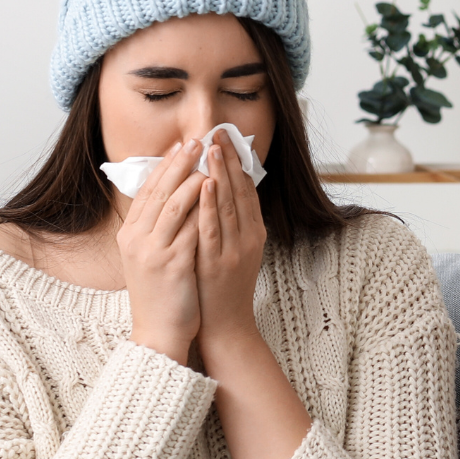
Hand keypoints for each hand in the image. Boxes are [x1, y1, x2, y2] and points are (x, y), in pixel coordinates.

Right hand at [119, 140, 206, 360]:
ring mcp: (152, 251)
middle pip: (158, 191)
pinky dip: (200, 206)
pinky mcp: (171, 264)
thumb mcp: (150, 255)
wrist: (159, 332)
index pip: (147, 191)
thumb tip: (176, 194)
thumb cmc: (162, 293)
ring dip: (191, 177)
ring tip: (207, 157)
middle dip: (179, 163)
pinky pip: (188, 228)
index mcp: (130, 235)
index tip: (181, 145)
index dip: (165, 166)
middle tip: (197, 140)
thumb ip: (158, 227)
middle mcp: (136, 239)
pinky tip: (213, 189)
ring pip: (172, 204)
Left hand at [193, 139, 268, 359]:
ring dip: (221, 174)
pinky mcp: (218, 263)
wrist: (225, 326)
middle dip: (229, 159)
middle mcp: (249, 238)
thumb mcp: (233, 250)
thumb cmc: (223, 288)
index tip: (228, 138)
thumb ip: (230, 223)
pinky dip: (210, 205)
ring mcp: (235, 250)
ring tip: (212, 148)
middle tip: (220, 132)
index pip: (247, 189)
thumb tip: (218, 191)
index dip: (238, 162)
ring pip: (229, 205)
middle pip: (241, 191)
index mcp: (254, 233)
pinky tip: (205, 185)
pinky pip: (213, 228)